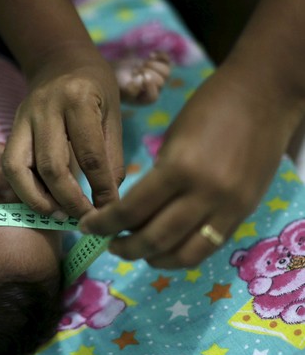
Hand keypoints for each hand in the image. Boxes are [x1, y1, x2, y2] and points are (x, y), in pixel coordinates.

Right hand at [1, 47, 123, 218]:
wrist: (60, 61)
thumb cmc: (95, 88)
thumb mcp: (113, 114)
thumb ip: (111, 156)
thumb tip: (108, 201)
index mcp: (78, 100)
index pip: (90, 154)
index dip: (101, 188)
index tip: (111, 209)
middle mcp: (45, 108)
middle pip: (51, 166)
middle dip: (69, 200)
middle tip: (85, 218)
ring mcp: (22, 119)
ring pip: (20, 168)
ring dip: (38, 200)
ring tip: (58, 215)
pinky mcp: (11, 129)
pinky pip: (10, 166)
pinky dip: (23, 190)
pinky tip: (41, 201)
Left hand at [79, 64, 302, 267]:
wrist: (266, 95)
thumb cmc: (211, 106)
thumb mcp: (173, 139)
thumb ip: (156, 178)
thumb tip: (133, 212)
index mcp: (179, 168)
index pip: (132, 210)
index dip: (105, 224)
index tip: (88, 226)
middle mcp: (205, 194)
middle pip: (155, 239)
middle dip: (124, 247)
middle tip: (108, 244)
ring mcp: (228, 207)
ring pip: (183, 253)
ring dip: (152, 258)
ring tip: (135, 251)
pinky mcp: (244, 213)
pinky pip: (208, 247)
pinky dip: (181, 256)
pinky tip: (164, 251)